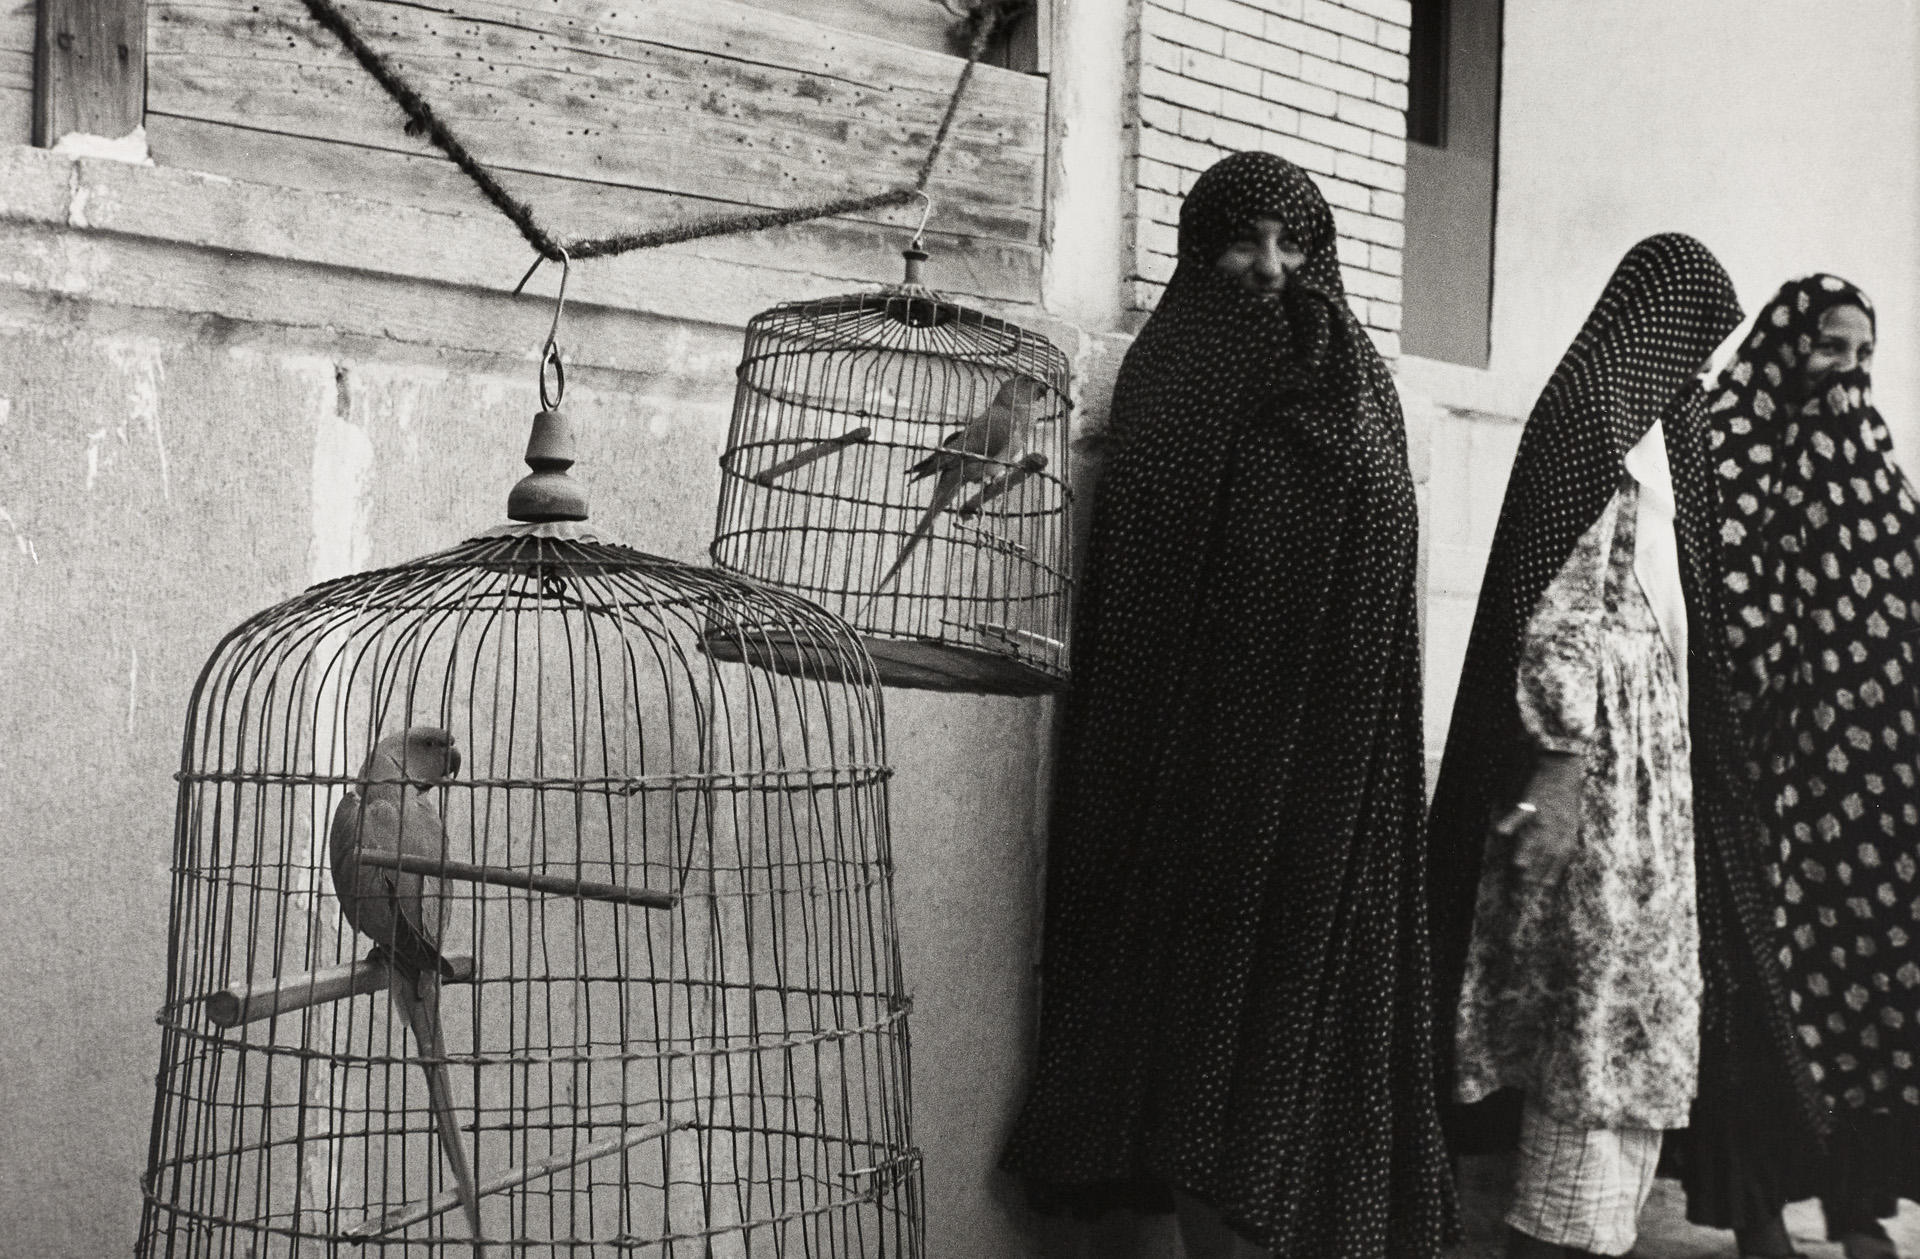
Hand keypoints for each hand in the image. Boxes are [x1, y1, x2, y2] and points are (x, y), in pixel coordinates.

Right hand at [1494, 749, 1584, 894]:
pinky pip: (1520, 813)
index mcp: (1569, 828)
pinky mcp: (1532, 798)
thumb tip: (1560, 855)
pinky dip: (1510, 822)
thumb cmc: (1565, 790)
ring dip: (1527, 851)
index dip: (1553, 871)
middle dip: (1538, 868)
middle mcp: (1559, 823)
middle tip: (1526, 883)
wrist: (1563, 762)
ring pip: (1535, 836)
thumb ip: (1564, 835)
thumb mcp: (1571, 815)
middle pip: (1548, 850)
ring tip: (1518, 865)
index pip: (1561, 856)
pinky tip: (1501, 832)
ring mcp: (1545, 811)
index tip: (1543, 886)